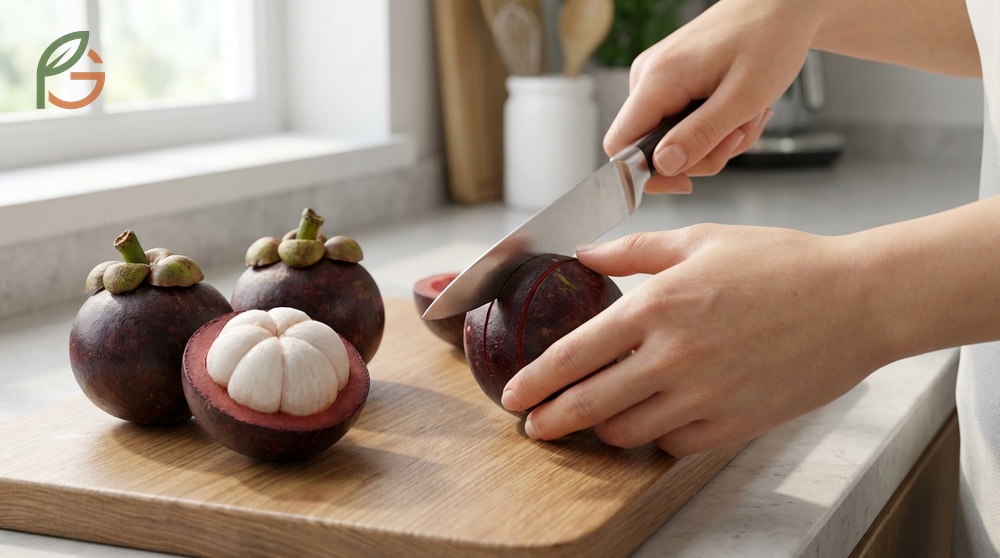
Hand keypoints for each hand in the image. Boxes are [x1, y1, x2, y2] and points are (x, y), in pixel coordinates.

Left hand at [500, 226, 889, 454]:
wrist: (857, 302)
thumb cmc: (782, 264)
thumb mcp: (701, 241)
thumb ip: (633, 250)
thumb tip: (582, 255)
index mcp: (658, 306)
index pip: (574, 354)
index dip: (535, 380)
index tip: (514, 395)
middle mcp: (674, 357)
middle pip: (590, 405)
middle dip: (552, 420)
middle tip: (535, 426)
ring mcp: (705, 397)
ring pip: (628, 432)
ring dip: (604, 429)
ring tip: (597, 418)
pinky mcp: (733, 425)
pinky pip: (674, 446)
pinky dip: (656, 438)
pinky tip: (656, 421)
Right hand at [604, 0, 820, 192]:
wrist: (782, 7)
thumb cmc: (769, 38)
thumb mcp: (743, 98)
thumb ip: (700, 135)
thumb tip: (663, 166)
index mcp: (657, 79)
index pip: (619, 146)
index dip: (645, 174)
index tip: (685, 182)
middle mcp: (648, 78)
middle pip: (653, 149)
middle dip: (700, 155)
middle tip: (739, 134)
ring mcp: (659, 79)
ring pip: (673, 140)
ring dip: (715, 141)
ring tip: (748, 115)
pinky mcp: (673, 82)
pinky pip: (683, 124)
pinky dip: (714, 127)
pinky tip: (739, 109)